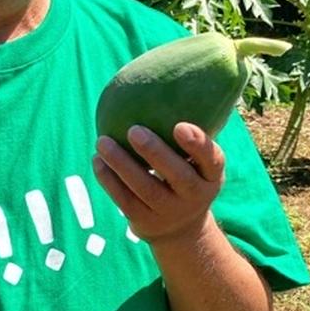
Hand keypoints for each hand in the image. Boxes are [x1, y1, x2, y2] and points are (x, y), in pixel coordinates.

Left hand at [92, 121, 223, 245]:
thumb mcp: (199, 163)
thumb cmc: (187, 177)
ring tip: (102, 142)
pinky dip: (109, 180)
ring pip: (145, 189)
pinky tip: (98, 161)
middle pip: (177, 176)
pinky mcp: (145, 222)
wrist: (181, 230)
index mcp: (212, 176)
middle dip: (155, 153)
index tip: (180, 125)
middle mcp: (195, 196)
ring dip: (121, 164)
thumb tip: (170, 80)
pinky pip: (125, 201)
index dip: (197, 144)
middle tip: (134, 129)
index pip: (211, 160)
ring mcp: (170, 212)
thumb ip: (189, 136)